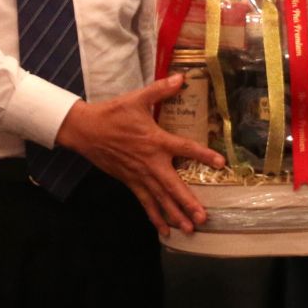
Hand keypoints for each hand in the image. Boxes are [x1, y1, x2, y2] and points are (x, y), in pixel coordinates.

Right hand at [55, 76, 223, 236]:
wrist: (86, 130)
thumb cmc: (113, 114)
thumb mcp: (137, 98)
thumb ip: (161, 89)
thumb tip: (182, 77)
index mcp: (156, 140)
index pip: (185, 149)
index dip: (204, 155)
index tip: (221, 163)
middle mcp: (150, 162)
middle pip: (173, 186)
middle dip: (188, 203)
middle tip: (203, 218)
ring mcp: (139, 175)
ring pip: (160, 199)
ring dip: (175, 215)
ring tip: (190, 230)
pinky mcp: (130, 182)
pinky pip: (145, 202)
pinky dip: (155, 217)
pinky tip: (165, 231)